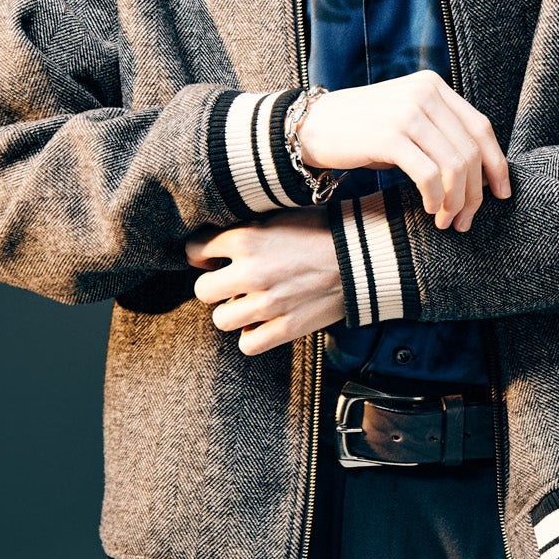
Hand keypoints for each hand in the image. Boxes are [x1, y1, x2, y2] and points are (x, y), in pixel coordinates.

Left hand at [185, 211, 344, 356]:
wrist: (363, 253)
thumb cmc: (323, 228)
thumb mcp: (279, 214)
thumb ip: (246, 228)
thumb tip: (217, 243)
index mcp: (246, 238)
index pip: (195, 250)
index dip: (201, 253)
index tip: (210, 257)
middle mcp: (251, 272)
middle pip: (203, 290)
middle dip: (213, 285)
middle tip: (229, 282)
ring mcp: (268, 303)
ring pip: (221, 319)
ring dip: (232, 311)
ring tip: (248, 303)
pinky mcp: (287, 326)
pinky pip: (248, 344)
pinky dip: (251, 336)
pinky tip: (261, 323)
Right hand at [296, 70, 510, 231]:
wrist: (311, 126)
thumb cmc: (362, 131)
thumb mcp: (406, 120)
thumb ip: (440, 134)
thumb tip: (480, 175)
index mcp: (434, 86)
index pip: (480, 127)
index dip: (496, 164)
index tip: (502, 193)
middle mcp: (424, 94)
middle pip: (470, 151)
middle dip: (474, 193)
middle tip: (466, 220)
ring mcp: (407, 113)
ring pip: (454, 165)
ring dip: (456, 201)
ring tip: (447, 220)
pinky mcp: (389, 136)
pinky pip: (428, 175)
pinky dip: (435, 198)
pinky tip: (430, 209)